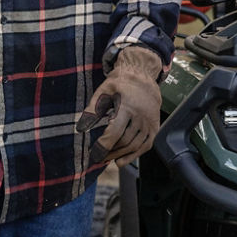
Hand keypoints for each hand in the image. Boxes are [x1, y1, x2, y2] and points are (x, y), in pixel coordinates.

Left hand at [77, 47, 164, 166]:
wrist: (143, 76)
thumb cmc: (120, 83)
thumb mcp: (103, 91)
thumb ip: (93, 109)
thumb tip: (81, 127)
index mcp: (128, 106)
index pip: (115, 132)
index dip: (104, 145)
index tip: (94, 153)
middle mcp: (141, 116)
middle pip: (125, 141)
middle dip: (110, 152)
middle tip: (98, 157)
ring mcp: (150, 122)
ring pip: (135, 146)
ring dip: (120, 155)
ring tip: (107, 158)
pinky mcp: (154, 127)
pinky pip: (145, 146)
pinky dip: (134, 155)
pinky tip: (122, 160)